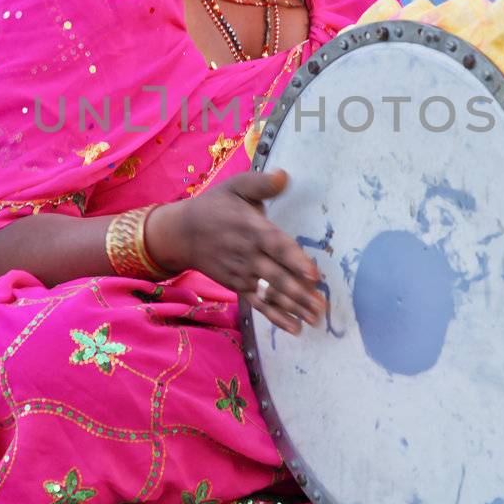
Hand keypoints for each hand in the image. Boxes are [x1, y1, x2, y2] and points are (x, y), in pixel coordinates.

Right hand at [148, 169, 324, 333]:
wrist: (181, 233)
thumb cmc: (215, 207)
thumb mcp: (235, 187)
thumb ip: (260, 184)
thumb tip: (284, 176)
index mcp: (252, 229)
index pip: (277, 246)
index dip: (295, 260)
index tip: (313, 274)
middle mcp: (249, 255)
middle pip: (277, 276)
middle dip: (300, 293)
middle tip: (322, 306)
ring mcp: (243, 274)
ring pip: (271, 293)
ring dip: (293, 307)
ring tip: (315, 319)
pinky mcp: (238, 286)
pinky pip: (259, 303)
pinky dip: (276, 317)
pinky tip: (294, 327)